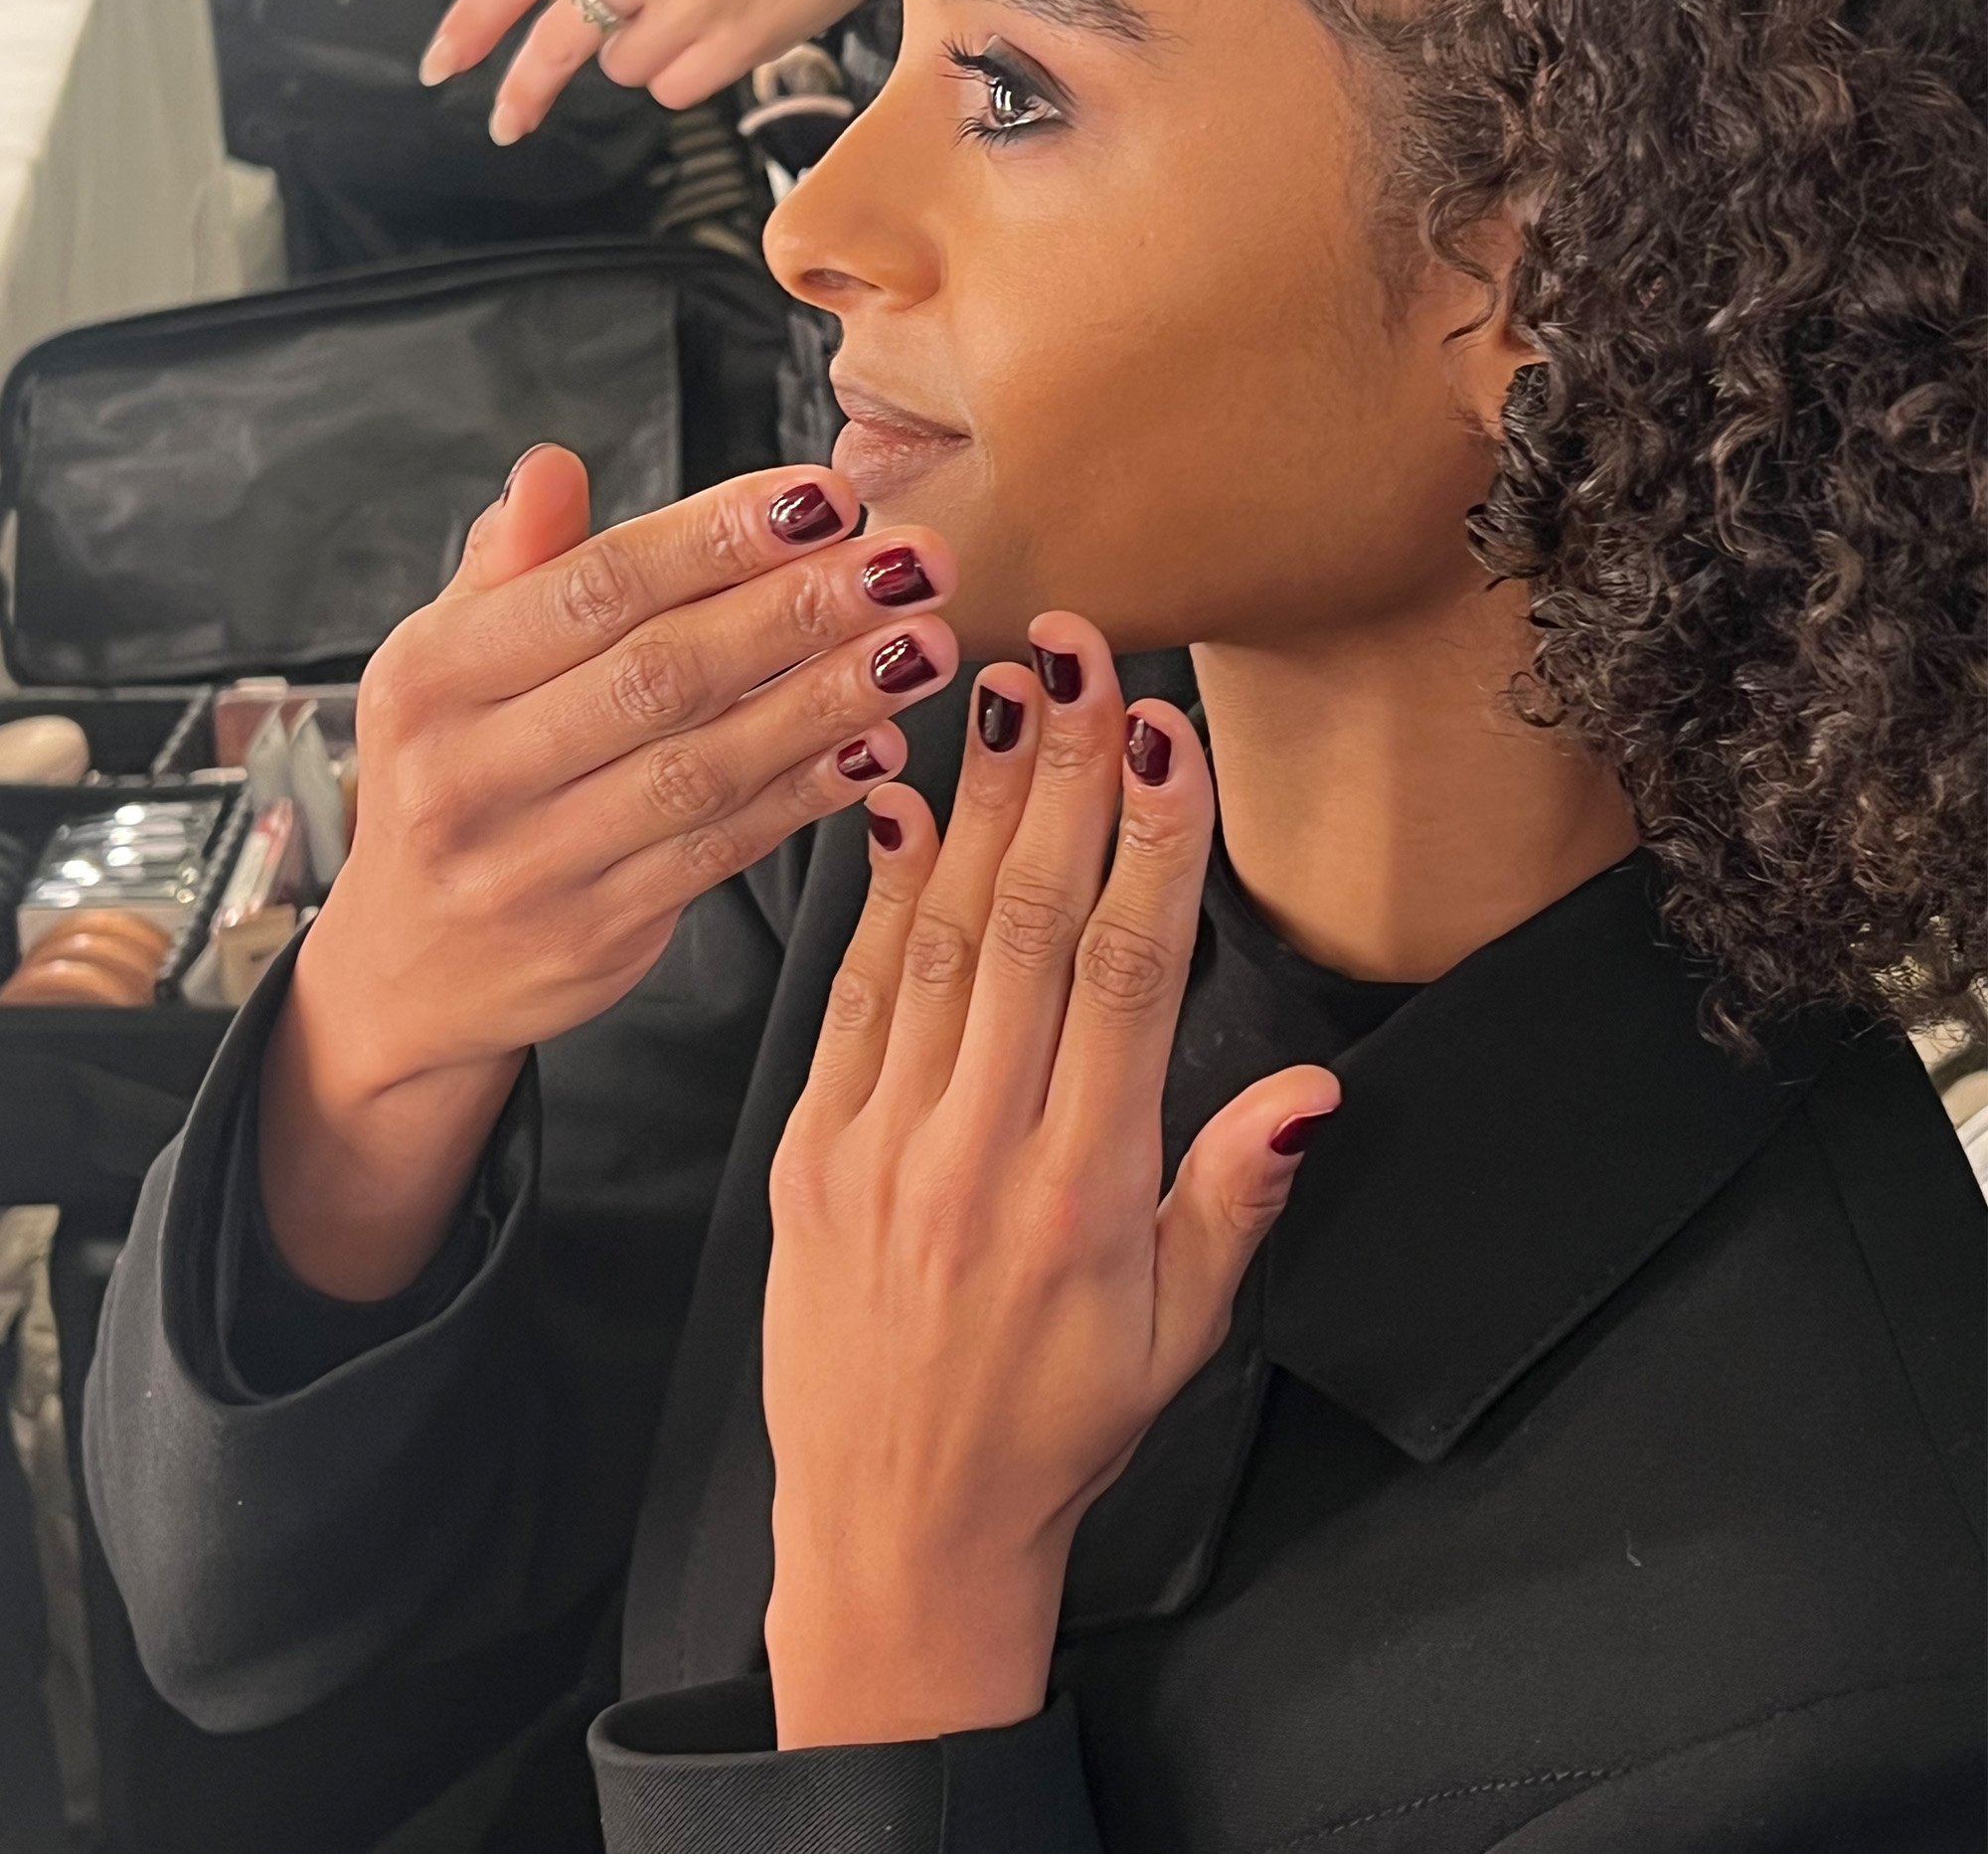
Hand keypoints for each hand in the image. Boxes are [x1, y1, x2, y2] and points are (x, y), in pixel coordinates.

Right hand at [260, 445, 957, 1298]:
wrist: (407, 967)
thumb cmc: (456, 775)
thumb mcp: (450, 662)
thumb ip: (517, 566)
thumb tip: (552, 466)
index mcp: (431, 675)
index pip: (594, 586)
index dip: (719, 537)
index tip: (826, 497)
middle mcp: (466, 771)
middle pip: (660, 674)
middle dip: (799, 609)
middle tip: (910, 564)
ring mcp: (527, 865)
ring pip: (704, 768)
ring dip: (828, 701)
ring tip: (922, 644)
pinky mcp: (593, 937)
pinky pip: (720, 852)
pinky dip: (806, 793)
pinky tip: (878, 744)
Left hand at [417, 0, 911, 138]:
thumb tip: (571, 4)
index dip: (471, 20)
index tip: (443, 62)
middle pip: (557, 40)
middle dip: (526, 88)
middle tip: (507, 119)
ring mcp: (687, 0)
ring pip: (626, 70)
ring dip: (650, 55)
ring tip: (704, 7)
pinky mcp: (732, 44)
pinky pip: (677, 90)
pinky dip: (693, 74)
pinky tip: (730, 30)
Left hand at [762, 614, 1337, 1746]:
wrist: (892, 1536)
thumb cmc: (1057, 1429)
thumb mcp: (1182, 1337)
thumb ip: (1236, 1196)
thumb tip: (1314, 1088)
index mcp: (1085, 1195)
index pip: (1128, 977)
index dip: (1152, 841)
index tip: (1165, 728)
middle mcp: (978, 1153)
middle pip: (1030, 926)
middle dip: (1062, 775)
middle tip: (1079, 648)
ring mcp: (878, 1148)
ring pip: (937, 941)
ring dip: (977, 803)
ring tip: (1002, 687)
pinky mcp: (806, 1154)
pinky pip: (849, 1000)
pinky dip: (877, 895)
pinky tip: (902, 805)